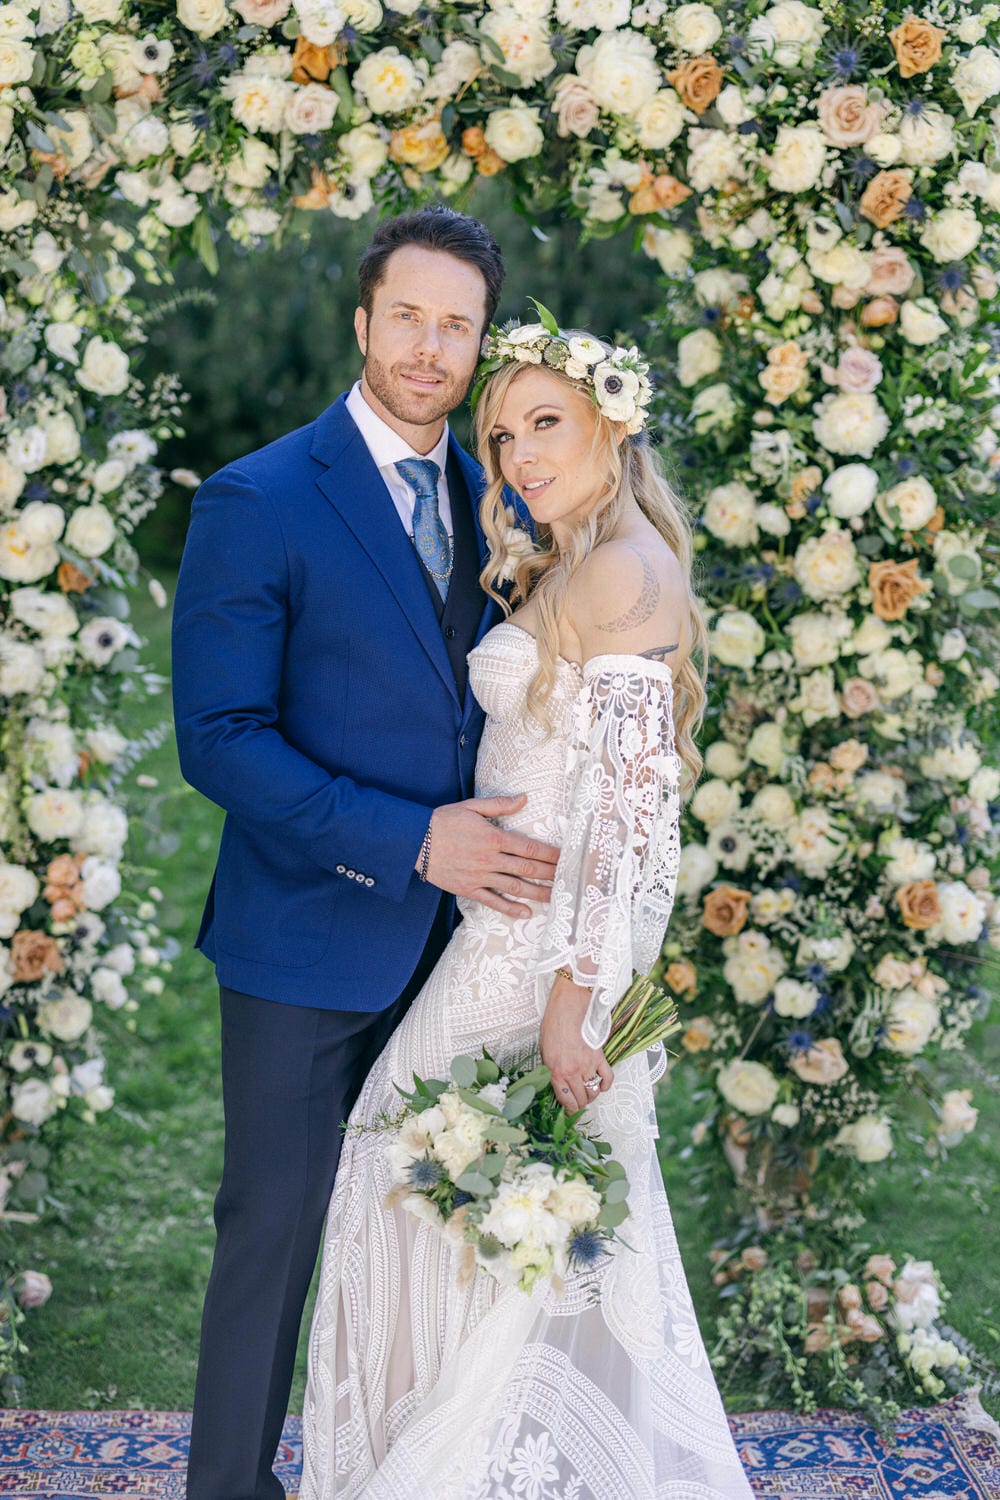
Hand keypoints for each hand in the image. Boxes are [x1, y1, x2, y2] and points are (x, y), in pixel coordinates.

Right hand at [421, 795, 559, 918]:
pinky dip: (510, 909)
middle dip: (550, 874)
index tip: (566, 858)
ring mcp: (479, 876)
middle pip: (527, 869)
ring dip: (537, 893)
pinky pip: (493, 901)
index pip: (529, 848)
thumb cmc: (443, 821)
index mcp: (493, 837)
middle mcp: (489, 859)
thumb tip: (524, 798)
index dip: (550, 854)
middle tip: (569, 879)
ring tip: (556, 897)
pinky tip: (526, 913)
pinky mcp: (468, 889)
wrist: (414, 840)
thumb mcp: (472, 807)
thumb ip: (500, 805)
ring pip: (514, 887)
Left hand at [540, 977, 612, 1110]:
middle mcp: (573, 1071)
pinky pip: (607, 1078)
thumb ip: (551, 1068)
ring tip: (588, 1092)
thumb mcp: (544, 1049)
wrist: (569, 1005)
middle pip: (581, 1099)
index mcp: (556, 1070)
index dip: (568, 1109)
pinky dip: (606, 1085)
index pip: (565, 1100)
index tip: (569, 1111)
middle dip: (580, 1104)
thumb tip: (556, 1083)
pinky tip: (602, 1085)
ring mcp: (588, 1065)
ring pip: (594, 1092)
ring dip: (591, 1095)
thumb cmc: (554, 1023)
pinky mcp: (600, 1057)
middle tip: (578, 1101)